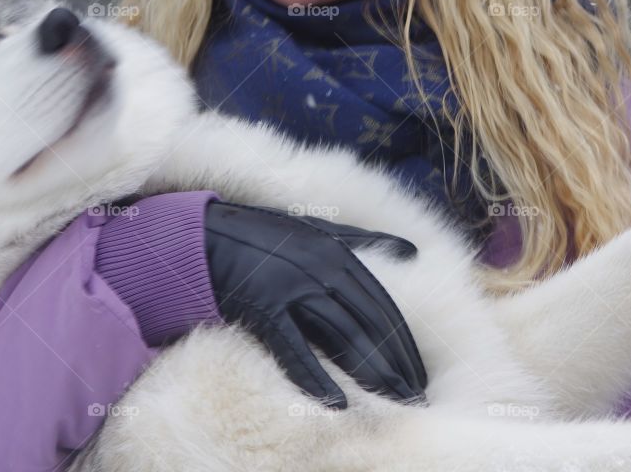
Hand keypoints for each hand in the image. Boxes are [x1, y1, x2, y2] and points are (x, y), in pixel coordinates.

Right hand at [203, 201, 427, 408]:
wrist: (212, 236)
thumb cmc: (269, 235)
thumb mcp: (317, 228)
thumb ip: (364, 239)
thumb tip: (413, 248)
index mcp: (336, 252)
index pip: (381, 304)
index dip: (403, 340)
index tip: (418, 370)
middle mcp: (320, 268)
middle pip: (369, 322)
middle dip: (396, 362)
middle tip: (415, 394)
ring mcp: (292, 288)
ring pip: (342, 335)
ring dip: (372, 371)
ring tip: (394, 399)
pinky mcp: (264, 308)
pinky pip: (293, 347)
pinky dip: (316, 376)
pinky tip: (338, 402)